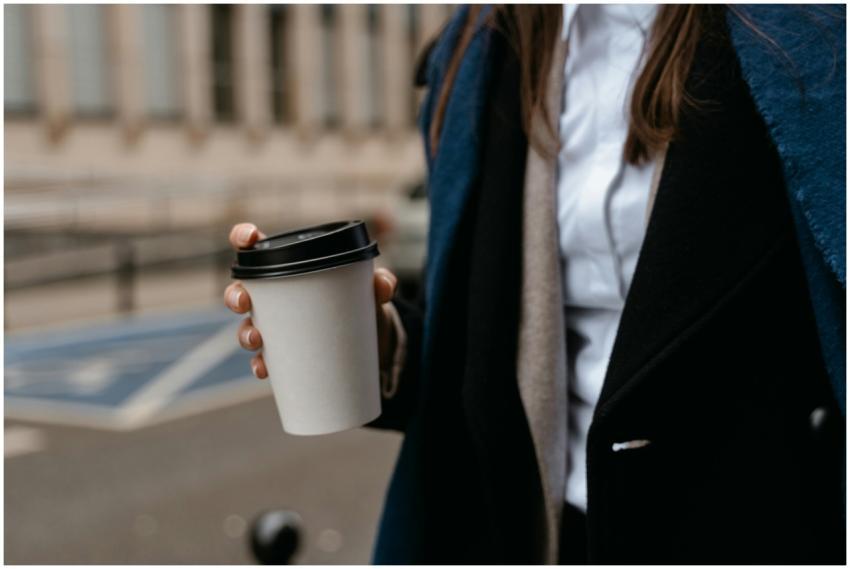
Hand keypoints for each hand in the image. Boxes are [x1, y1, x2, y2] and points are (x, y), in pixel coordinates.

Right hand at [224, 222, 398, 379]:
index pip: (259, 248)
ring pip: (247, 328)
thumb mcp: (372, 292)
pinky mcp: (286, 355)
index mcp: (291, 268)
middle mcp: (277, 297)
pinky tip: (264, 369)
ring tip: (257, 340)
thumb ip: (381, 283)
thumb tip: (384, 286)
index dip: (243, 237)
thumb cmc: (363, 304)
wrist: (372, 345)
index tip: (247, 239)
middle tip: (244, 303)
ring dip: (244, 334)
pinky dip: (261, 365)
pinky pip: (264, 361)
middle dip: (235, 296)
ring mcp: (278, 327)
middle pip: (241, 291)